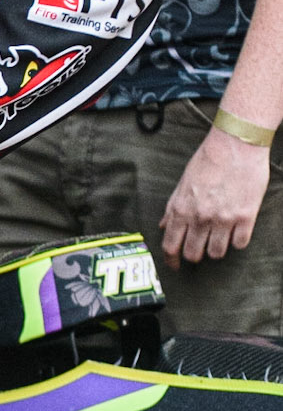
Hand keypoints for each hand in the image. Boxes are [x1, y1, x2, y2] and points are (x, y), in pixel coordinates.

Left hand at [160, 126, 270, 267]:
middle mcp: (200, 217)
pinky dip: (237, 241)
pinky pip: (239, 244)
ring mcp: (223, 219)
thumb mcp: (183, 182)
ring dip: (216, 249)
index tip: (175, 265)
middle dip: (194, 256)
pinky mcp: (246, 217)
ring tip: (218, 237)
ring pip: (217, 253)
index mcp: (181, 208)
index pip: (170, 245)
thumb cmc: (208, 159)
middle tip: (199, 250)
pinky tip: (236, 230)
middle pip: (193, 254)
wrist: (236, 145)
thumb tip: (163, 225)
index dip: (171, 260)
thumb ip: (173, 207)